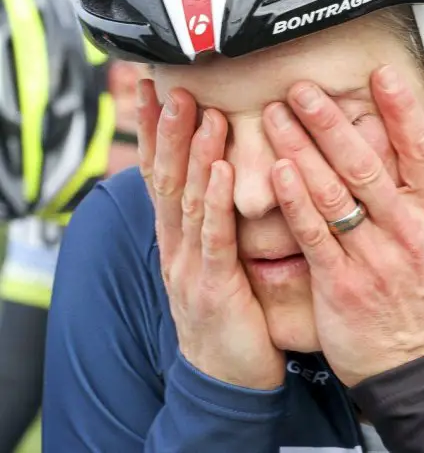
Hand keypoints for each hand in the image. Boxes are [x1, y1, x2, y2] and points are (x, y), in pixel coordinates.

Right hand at [137, 80, 284, 389]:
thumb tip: (222, 175)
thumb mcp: (216, 260)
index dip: (155, 131)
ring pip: (187, 201)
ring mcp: (189, 267)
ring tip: (199, 112)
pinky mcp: (214, 288)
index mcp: (178, 238)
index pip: (161, 174)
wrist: (225, 377)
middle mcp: (176, 247)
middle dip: (168, 130)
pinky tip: (217, 169)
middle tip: (174, 86)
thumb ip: (216, 220)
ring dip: (192, 154)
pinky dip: (213, 202)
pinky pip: (214, 238)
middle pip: (167, 179)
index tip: (154, 88)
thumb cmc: (229, 312)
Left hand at [262, 66, 423, 386]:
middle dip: (331, 123)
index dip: (401, 111)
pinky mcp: (341, 285)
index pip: (421, 152)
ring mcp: (373, 259)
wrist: (421, 367)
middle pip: (366, 166)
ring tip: (275, 117)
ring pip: (334, 195)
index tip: (380, 74)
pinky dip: (297, 202)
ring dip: (302, 151)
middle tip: (301, 88)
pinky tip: (278, 171)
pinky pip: (315, 237)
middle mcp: (407, 233)